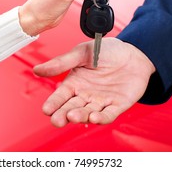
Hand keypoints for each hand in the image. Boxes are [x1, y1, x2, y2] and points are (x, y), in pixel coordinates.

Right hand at [33, 38, 155, 126]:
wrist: (134, 53)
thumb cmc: (106, 51)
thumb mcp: (82, 52)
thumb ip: (61, 62)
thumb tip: (37, 69)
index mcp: (74, 83)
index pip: (60, 96)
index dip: (53, 103)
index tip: (46, 109)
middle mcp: (85, 95)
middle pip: (71, 108)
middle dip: (62, 115)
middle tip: (56, 120)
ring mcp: (100, 102)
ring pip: (87, 113)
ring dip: (80, 117)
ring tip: (73, 116)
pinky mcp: (117, 105)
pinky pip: (108, 114)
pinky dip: (101, 118)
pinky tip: (94, 118)